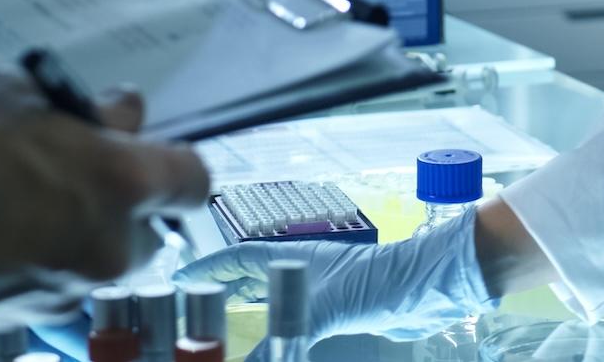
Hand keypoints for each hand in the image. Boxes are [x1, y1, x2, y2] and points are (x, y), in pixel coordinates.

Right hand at [0, 75, 208, 326]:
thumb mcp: (26, 96)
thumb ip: (90, 111)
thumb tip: (121, 116)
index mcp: (123, 183)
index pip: (195, 181)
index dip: (175, 164)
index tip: (148, 150)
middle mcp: (107, 246)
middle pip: (149, 233)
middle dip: (123, 208)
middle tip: (78, 175)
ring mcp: (64, 290)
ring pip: (97, 263)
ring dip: (78, 237)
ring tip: (26, 204)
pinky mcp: (18, 320)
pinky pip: (49, 287)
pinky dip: (35, 265)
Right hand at [175, 206, 493, 348]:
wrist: (426, 287)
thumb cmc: (378, 281)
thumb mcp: (323, 310)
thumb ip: (282, 342)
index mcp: (293, 256)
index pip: (237, 258)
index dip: (206, 269)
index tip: (176, 283)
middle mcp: (304, 270)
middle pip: (253, 276)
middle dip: (223, 291)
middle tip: (192, 312)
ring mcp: (321, 290)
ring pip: (276, 300)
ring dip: (252, 313)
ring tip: (222, 331)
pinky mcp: (339, 312)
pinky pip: (297, 322)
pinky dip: (280, 334)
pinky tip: (272, 347)